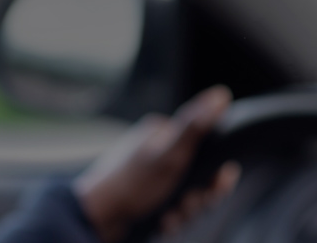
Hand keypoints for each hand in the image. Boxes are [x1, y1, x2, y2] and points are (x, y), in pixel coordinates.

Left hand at [74, 86, 240, 241]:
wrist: (97, 219)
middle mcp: (158, 150)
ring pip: (187, 194)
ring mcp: (152, 174)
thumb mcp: (168, 155)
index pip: (207, 148)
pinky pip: (172, 206)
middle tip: (185, 205)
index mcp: (163, 133)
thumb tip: (220, 96)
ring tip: (169, 217)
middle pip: (198, 175)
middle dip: (197, 196)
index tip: (214, 186)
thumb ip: (195, 127)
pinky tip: (162, 221)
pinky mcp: (147, 195)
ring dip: (184, 211)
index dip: (215, 173)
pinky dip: (171, 217)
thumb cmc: (130, 185)